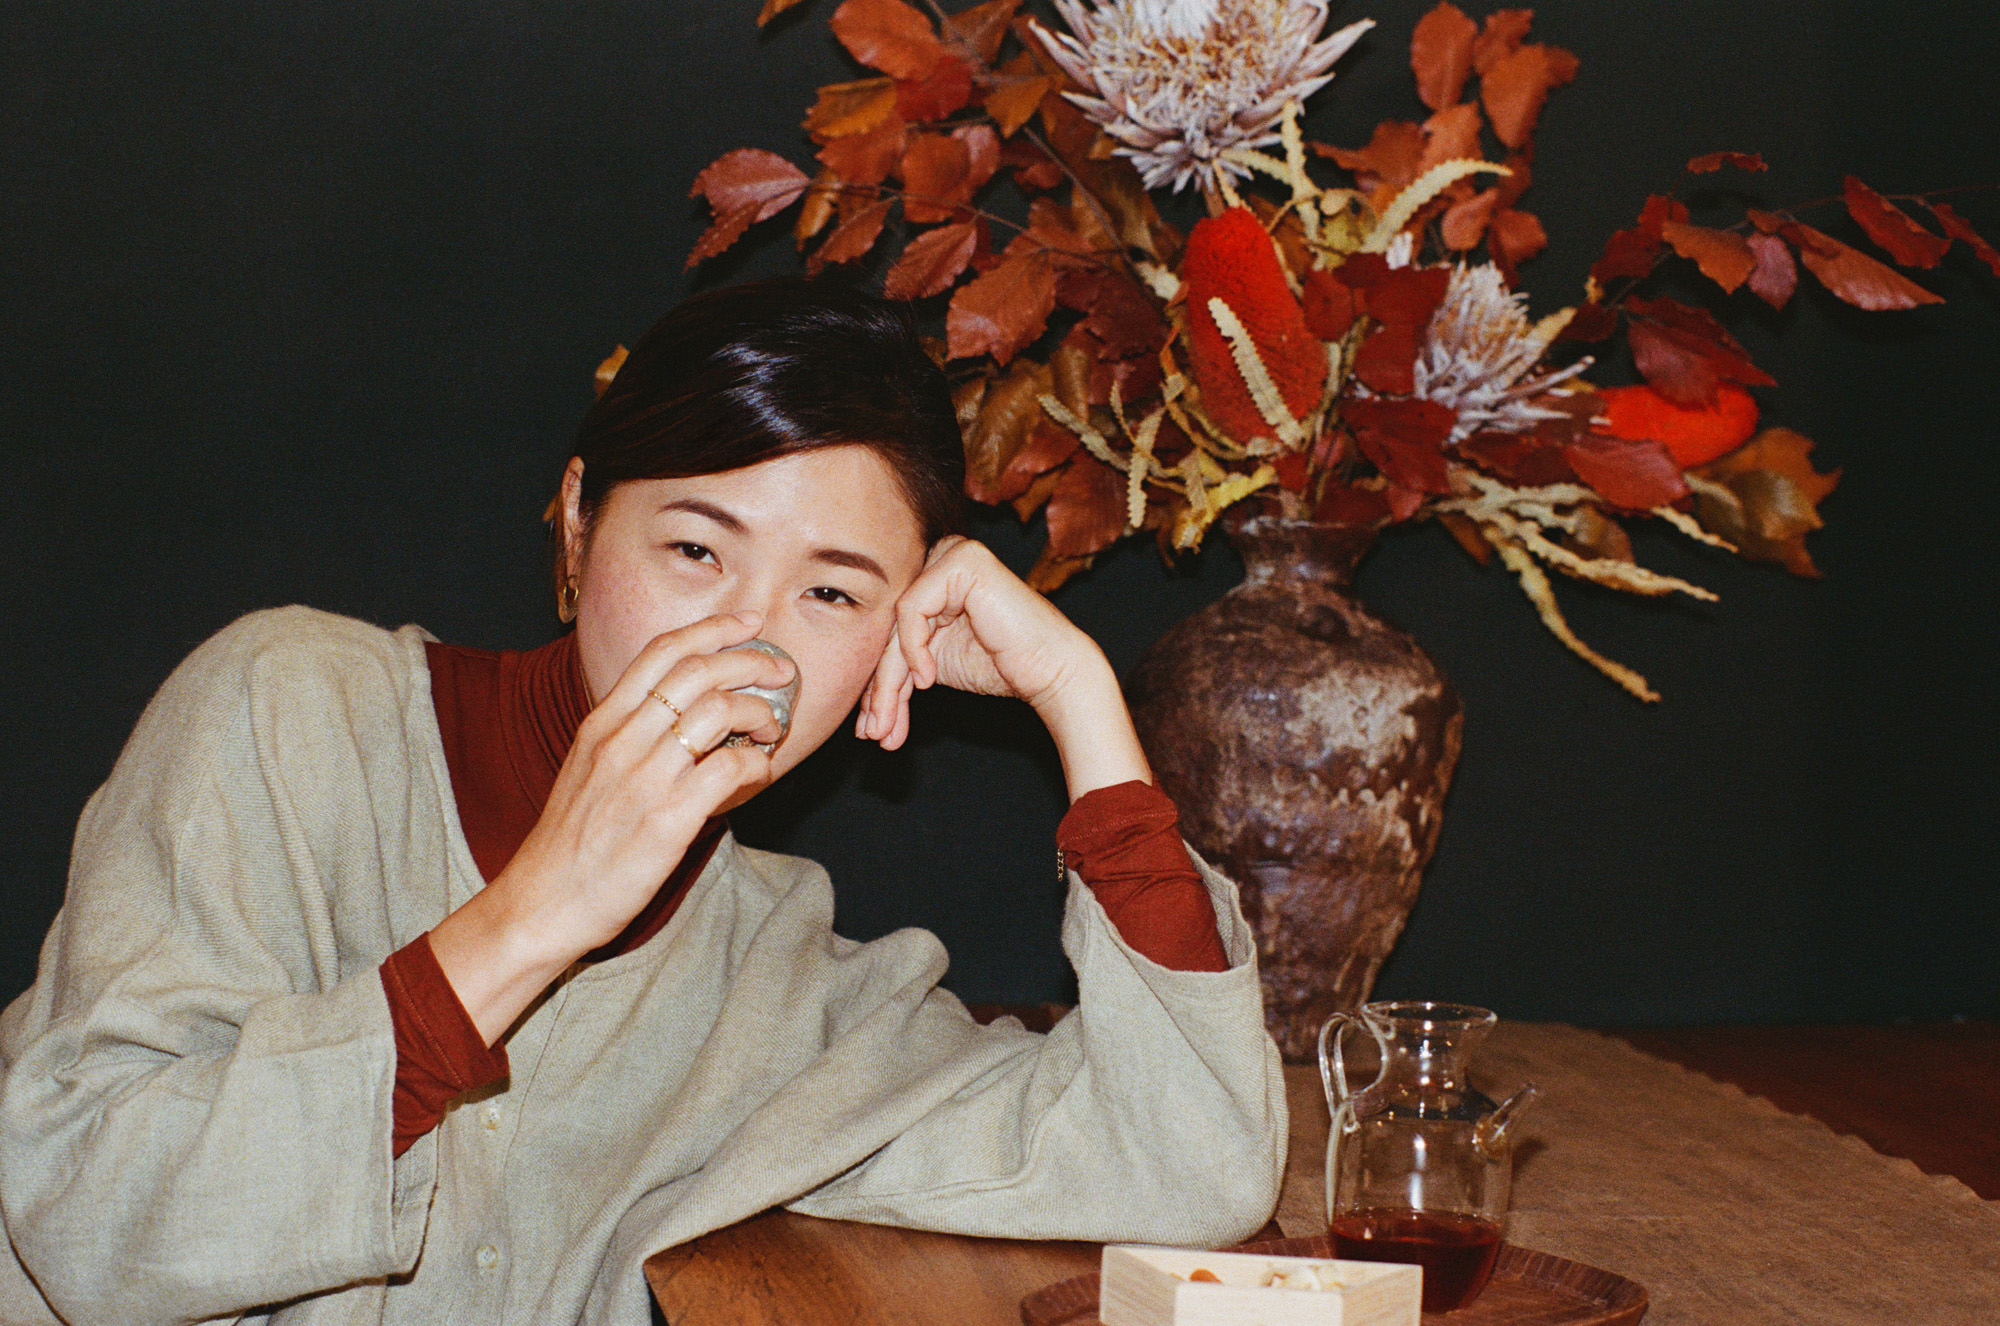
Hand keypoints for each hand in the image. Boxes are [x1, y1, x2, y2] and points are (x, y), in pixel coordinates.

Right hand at [430, 610, 794, 1041]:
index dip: (712, 629)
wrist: (541, 903)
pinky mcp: (666, 820)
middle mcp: (621, 741)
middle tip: (782, 670)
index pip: (660, 653)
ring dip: (759, 713)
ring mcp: (644, 778)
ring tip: (770, 731)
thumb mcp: (589, 770)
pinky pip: (728, 769)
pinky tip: (757, 774)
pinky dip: (756, 764)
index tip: (748, 624)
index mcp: (601, 723)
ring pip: (718, 711)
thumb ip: (631, 738)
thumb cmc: (570, 843)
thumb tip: (688, 721)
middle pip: (698, 672)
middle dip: (752, 661)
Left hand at [855, 536, 1151, 799]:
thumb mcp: (932, 666)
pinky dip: (913, 649)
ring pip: (894, 624)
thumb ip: (896, 665)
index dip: (876, 681)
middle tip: (875, 732)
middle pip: (888, 627)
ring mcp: (951, 554)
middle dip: (879, 689)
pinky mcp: (961, 561)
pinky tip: (928, 679)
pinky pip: (912, 609)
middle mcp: (938, 558)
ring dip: (889, 681)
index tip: (872, 728)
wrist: (1050, 670)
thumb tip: (859, 705)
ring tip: (889, 723)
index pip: (888, 630)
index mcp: (930, 579)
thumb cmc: (1000, 666)